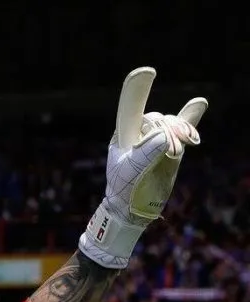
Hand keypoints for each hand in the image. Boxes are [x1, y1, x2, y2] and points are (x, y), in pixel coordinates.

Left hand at [80, 67, 206, 269]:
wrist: (131, 208)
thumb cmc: (123, 189)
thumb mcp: (130, 171)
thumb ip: (147, 151)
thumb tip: (166, 137)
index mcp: (124, 135)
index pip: (130, 109)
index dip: (137, 91)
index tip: (145, 73)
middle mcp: (139, 133)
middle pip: (157, 118)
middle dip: (168, 130)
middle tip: (174, 150)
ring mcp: (155, 139)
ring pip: (171, 124)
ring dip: (180, 132)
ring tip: (183, 147)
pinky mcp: (170, 147)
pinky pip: (182, 128)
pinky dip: (190, 119)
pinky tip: (198, 104)